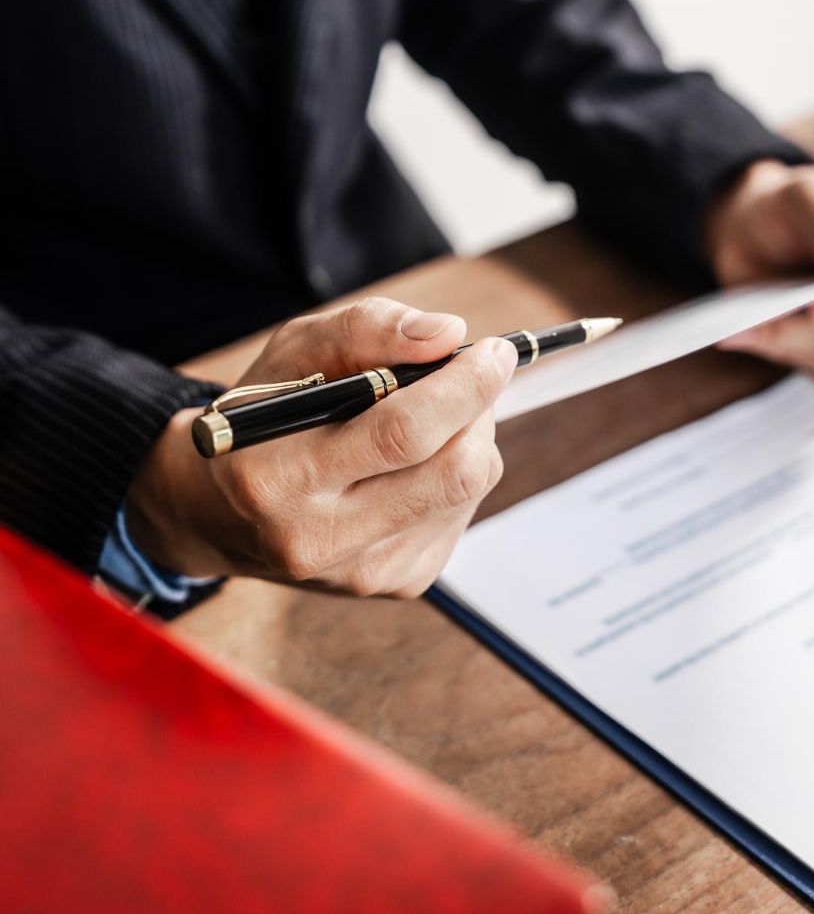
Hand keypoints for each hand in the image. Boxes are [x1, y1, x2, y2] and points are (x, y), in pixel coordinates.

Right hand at [125, 297, 516, 596]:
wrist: (220, 511)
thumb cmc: (265, 414)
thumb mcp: (294, 351)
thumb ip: (366, 329)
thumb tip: (447, 335)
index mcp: (277, 476)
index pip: (401, 433)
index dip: (463, 389)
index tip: (495, 351)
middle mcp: (317, 538)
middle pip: (452, 472)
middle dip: (480, 411)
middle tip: (476, 373)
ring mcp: (361, 572)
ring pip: (467, 490)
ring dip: (471, 438)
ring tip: (430, 417)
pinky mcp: (394, 584)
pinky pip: (460, 515)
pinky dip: (455, 475)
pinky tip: (413, 463)